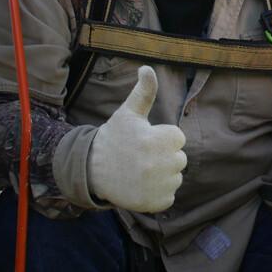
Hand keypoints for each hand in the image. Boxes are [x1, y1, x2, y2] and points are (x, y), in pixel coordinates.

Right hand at [87, 66, 186, 212]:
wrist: (92, 170)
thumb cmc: (115, 138)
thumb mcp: (128, 113)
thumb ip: (143, 91)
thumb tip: (147, 67)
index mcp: (156, 140)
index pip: (178, 138)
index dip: (163, 137)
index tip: (146, 139)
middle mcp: (158, 165)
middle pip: (179, 159)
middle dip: (164, 156)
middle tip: (142, 156)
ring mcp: (157, 186)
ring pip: (175, 178)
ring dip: (163, 175)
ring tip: (141, 171)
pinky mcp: (154, 203)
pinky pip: (169, 196)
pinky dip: (159, 193)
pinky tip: (141, 186)